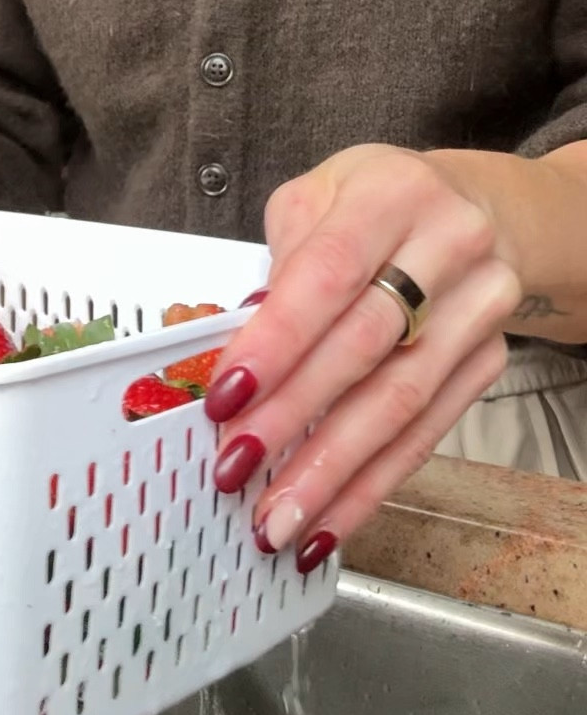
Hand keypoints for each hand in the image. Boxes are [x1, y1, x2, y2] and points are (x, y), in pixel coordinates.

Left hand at [204, 144, 522, 571]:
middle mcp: (448, 248)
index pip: (328, 275)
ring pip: (400, 403)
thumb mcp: (318, 197)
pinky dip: (372, 484)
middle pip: (363, 347)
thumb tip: (239, 347)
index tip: (226, 397)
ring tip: (277, 517)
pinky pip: (426, 434)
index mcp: (392, 195)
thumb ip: (279, 264)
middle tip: (236, 467)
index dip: (276, 342)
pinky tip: (329, 520)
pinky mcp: (488, 361)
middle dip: (293, 416)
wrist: (480, 209)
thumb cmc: (378, 205)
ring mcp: (478, 308)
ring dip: (332, 471)